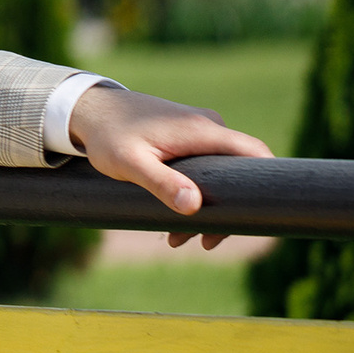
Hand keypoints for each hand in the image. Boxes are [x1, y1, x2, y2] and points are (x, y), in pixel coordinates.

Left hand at [67, 85, 272, 249]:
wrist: (88, 110)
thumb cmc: (107, 135)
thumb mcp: (129, 163)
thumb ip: (161, 183)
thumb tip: (194, 207)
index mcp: (202, 130)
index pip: (255, 153)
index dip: (265, 185)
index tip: (253, 220)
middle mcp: (208, 126)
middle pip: (238, 172)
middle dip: (223, 211)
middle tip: (202, 243)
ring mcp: (198, 130)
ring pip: (218, 174)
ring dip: (204, 207)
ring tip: (177, 239)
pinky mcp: (187, 136)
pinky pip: (204, 167)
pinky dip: (193, 192)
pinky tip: (174, 217)